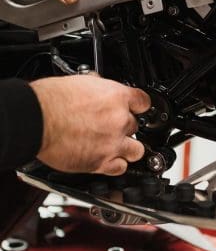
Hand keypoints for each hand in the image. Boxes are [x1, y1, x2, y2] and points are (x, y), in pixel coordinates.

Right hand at [30, 76, 150, 174]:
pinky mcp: (100, 163)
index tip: (137, 109)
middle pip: (136, 126)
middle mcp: (119, 120)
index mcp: (117, 97)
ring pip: (137, 150)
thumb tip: (101, 90)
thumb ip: (100, 89)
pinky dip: (115, 165)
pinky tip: (108, 159)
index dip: (139, 106)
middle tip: (111, 127)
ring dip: (128, 148)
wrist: (36, 118)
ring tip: (117, 146)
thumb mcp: (82, 82)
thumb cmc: (51, 99)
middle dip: (124, 127)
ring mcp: (112, 143)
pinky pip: (120, 168)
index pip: (144, 102)